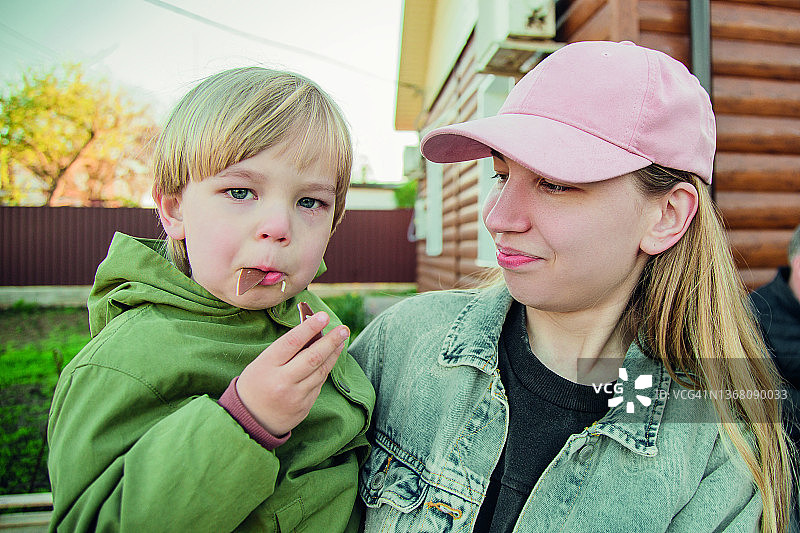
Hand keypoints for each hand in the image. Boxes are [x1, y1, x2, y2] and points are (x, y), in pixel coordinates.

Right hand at [236, 311, 348, 435]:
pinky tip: (331, 359)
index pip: (292, 342)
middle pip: (313, 357)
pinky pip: (318, 385)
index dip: (310, 327)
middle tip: (343, 329)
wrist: (249, 420)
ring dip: (333, 354)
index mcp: (267, 366)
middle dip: (331, 341)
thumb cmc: (255, 384)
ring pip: (320, 371)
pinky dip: (325, 370)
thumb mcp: (262, 363)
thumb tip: (311, 332)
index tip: (324, 316)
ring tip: (341, 341)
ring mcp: (294, 396)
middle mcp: (282, 381)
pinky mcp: (304, 407)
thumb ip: (284, 350)